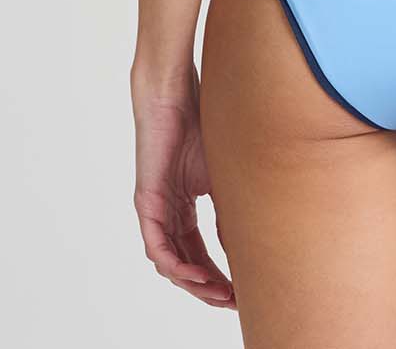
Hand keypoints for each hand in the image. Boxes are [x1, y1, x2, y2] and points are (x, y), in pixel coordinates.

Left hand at [132, 70, 234, 309]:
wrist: (175, 94)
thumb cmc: (200, 124)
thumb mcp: (221, 176)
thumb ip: (228, 209)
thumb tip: (248, 243)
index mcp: (183, 207)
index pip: (197, 253)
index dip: (217, 275)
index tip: (238, 291)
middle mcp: (167, 214)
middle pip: (184, 264)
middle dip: (208, 287)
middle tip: (232, 301)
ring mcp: (155, 210)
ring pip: (170, 262)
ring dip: (194, 283)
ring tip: (219, 293)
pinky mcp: (147, 202)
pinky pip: (157, 246)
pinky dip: (177, 265)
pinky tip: (197, 275)